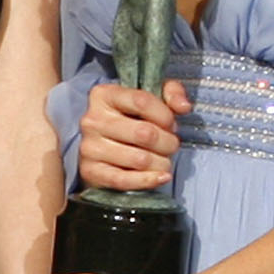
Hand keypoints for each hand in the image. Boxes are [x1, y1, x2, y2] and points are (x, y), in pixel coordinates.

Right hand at [76, 80, 187, 195]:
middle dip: (168, 142)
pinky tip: (161, 177)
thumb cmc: (131, 121)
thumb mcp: (152, 98)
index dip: (165, 116)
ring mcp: (90, 147)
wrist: (104, 150)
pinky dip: (148, 181)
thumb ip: (171, 93)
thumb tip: (184, 106)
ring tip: (163, 160)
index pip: (142, 101)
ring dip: (161, 163)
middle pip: (144, 133)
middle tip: (170, 145)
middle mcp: (93, 120)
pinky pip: (125, 180)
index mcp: (104, 95)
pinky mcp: (91, 172)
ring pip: (140, 159)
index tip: (171, 124)